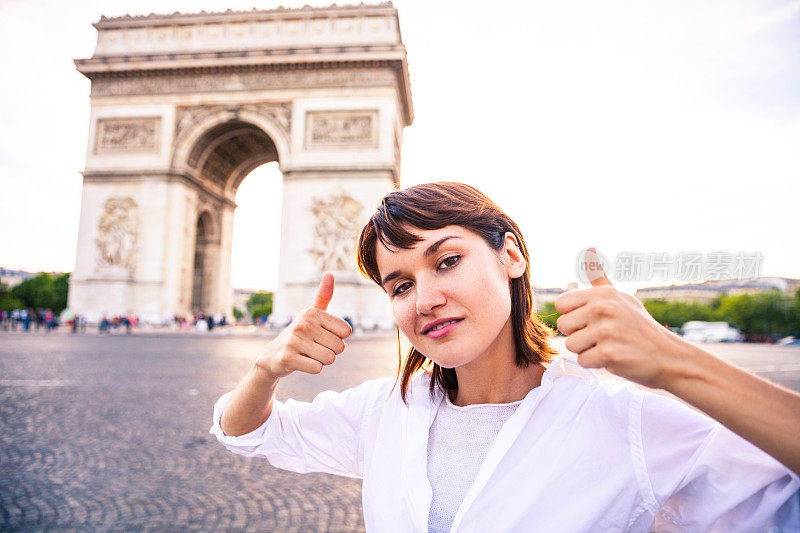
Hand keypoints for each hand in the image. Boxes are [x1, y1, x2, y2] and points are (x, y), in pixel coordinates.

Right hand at [255, 272, 351, 377]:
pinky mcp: (288, 358)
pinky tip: (301, 362)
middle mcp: (303, 324)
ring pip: (329, 358)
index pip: (346, 331)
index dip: (337, 338)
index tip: (322, 336)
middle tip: (313, 347)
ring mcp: (294, 341)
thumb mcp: (311, 314)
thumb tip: (330, 273)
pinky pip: (317, 368)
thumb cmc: (299, 334)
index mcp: (313, 313)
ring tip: (308, 354)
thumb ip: (323, 296)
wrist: (273, 356)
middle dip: (330, 351)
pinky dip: (313, 368)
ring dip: (322, 361)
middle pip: (339, 347)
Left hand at [554, 248, 685, 388]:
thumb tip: (589, 249)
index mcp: (603, 294)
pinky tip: (613, 358)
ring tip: (608, 346)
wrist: (668, 356)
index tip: (592, 320)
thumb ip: (599, 279)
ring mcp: (606, 331)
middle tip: (602, 336)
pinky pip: (583, 361)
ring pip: (571, 345)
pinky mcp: (608, 353)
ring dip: (587, 350)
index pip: (561, 304)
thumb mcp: (621, 298)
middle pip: (563, 325)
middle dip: (579, 334)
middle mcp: (603, 308)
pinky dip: (596, 363)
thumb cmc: (639, 327)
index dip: (573, 315)